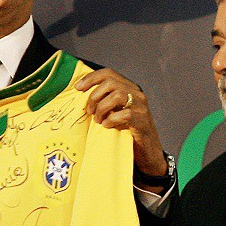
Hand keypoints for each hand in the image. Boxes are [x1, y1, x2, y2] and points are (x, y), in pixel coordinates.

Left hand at [76, 69, 166, 187]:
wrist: (147, 152)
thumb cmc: (127, 131)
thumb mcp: (115, 112)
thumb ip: (105, 101)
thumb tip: (81, 96)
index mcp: (128, 88)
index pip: (109, 73)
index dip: (91, 78)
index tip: (78, 87)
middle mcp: (136, 93)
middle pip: (111, 82)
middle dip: (94, 96)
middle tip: (89, 111)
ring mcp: (141, 106)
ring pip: (117, 95)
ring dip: (102, 108)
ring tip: (98, 120)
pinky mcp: (142, 120)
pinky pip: (124, 115)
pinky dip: (111, 120)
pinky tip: (107, 126)